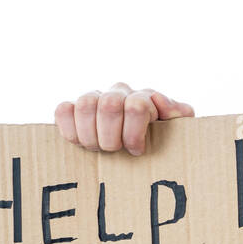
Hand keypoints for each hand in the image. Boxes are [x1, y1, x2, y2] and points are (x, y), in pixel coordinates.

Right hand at [54, 82, 194, 155]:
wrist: (143, 141)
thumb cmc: (161, 138)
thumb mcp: (179, 129)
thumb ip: (178, 113)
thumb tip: (157, 100)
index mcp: (144, 96)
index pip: (137, 106)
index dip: (134, 133)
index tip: (136, 150)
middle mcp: (119, 93)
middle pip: (109, 105)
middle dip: (111, 136)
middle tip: (115, 150)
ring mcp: (95, 98)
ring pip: (85, 105)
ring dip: (90, 134)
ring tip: (98, 148)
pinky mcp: (73, 108)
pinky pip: (63, 110)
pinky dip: (69, 129)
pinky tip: (80, 142)